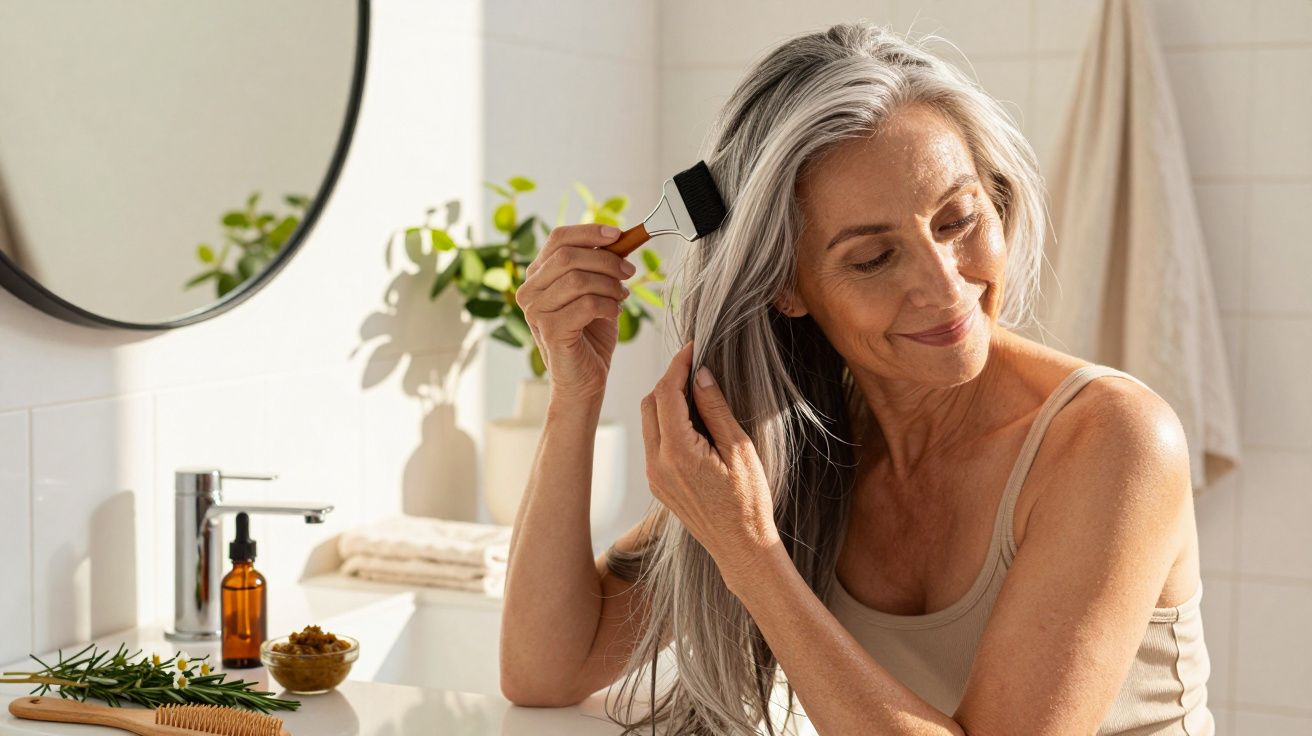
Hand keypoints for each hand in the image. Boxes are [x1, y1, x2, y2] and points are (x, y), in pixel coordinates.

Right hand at [515, 224, 636, 400]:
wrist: (585, 379)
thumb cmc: (590, 335)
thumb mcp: (596, 291)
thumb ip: (600, 265)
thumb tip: (619, 239)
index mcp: (538, 276)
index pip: (558, 239)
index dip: (589, 232)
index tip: (618, 234)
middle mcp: (529, 291)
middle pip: (568, 256)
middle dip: (606, 260)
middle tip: (629, 272)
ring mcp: (536, 312)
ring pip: (578, 280)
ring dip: (609, 285)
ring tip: (621, 297)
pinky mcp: (550, 331)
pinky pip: (585, 304)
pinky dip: (607, 305)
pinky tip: (613, 313)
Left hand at [640, 340, 780, 587]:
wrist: (740, 547)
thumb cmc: (748, 501)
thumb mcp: (739, 449)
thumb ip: (715, 410)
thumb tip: (701, 375)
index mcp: (678, 452)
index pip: (666, 393)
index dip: (677, 365)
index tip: (692, 347)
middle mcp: (657, 464)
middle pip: (650, 403)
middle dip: (669, 381)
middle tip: (696, 369)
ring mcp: (654, 476)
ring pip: (648, 422)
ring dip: (666, 401)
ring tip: (697, 393)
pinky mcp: (657, 484)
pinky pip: (654, 442)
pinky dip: (666, 423)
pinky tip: (693, 422)